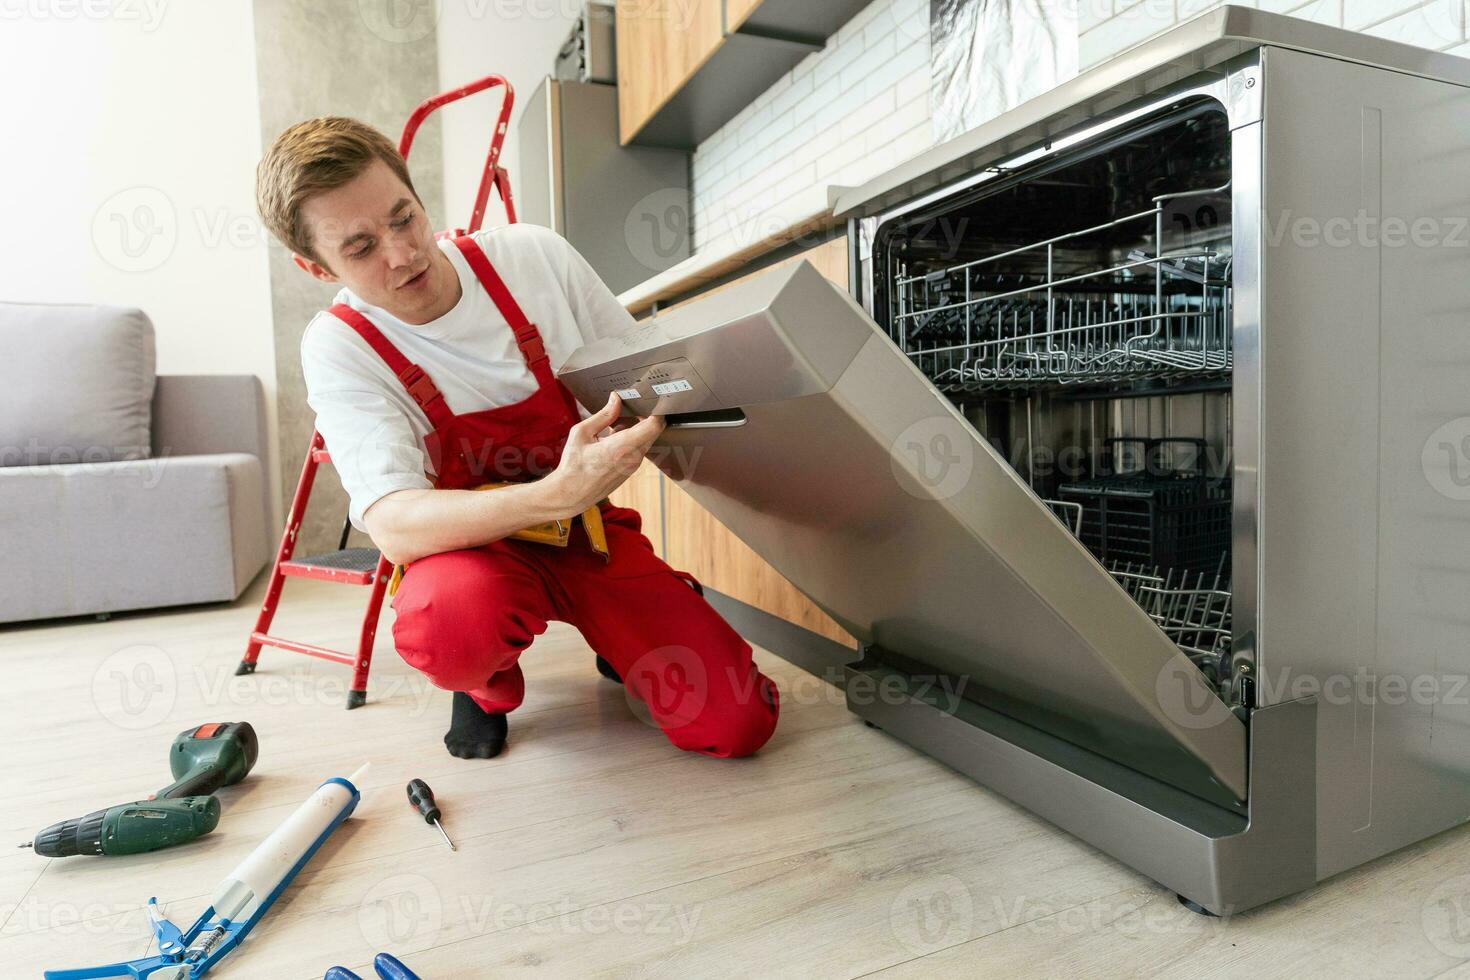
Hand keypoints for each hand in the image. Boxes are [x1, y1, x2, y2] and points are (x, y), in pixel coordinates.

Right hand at [543, 393, 665, 515]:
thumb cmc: (573, 466)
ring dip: (637, 429)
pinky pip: (639, 449)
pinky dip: (632, 440)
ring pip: (646, 439)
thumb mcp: (582, 433)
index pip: (654, 425)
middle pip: (653, 431)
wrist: (571, 495)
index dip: (655, 410)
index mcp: (622, 446)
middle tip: (630, 407)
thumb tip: (616, 399)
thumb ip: (603, 415)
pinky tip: (613, 438)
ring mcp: (634, 465)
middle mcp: (633, 457)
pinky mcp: (631, 470)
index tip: (649, 401)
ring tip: (616, 425)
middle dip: (646, 417)